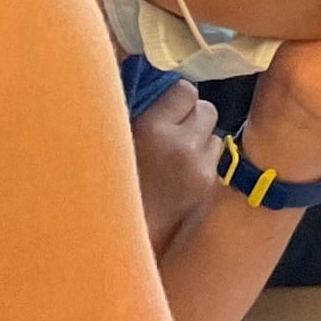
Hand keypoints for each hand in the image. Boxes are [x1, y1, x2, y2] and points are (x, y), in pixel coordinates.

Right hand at [127, 83, 219, 251]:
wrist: (117, 235)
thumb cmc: (104, 185)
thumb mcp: (112, 140)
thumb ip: (135, 112)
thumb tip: (152, 84)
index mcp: (152, 130)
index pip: (185, 91)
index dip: (174, 98)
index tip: (162, 108)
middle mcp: (182, 146)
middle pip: (206, 108)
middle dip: (191, 116)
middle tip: (170, 130)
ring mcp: (200, 168)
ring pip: (215, 133)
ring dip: (200, 138)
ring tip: (175, 154)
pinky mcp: (208, 186)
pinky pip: (215, 158)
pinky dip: (203, 160)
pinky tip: (180, 174)